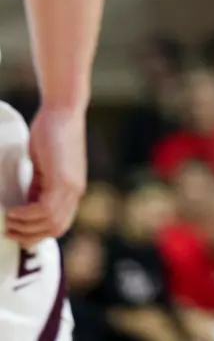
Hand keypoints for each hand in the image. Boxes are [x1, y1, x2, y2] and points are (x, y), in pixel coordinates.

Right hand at [5, 104, 86, 244]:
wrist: (63, 109)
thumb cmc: (51, 133)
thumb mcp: (44, 168)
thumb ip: (38, 188)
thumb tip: (26, 206)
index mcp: (73, 190)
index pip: (60, 224)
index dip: (38, 233)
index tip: (18, 231)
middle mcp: (76, 191)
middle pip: (56, 229)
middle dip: (30, 236)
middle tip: (9, 230)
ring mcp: (71, 186)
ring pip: (50, 222)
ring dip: (25, 227)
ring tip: (7, 220)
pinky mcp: (62, 180)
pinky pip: (45, 210)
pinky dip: (26, 215)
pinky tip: (12, 211)